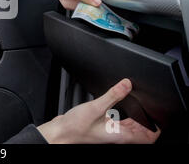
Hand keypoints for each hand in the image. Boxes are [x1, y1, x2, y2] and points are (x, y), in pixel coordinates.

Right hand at [37, 79, 160, 143]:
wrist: (60, 132)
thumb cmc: (75, 127)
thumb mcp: (96, 108)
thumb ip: (113, 95)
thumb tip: (127, 84)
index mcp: (120, 134)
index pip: (147, 137)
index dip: (157, 128)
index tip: (161, 116)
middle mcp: (116, 135)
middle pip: (140, 131)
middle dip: (148, 120)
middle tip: (151, 106)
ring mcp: (109, 132)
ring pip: (129, 126)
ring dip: (136, 118)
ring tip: (139, 105)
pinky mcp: (102, 127)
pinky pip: (118, 122)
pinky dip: (123, 115)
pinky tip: (118, 106)